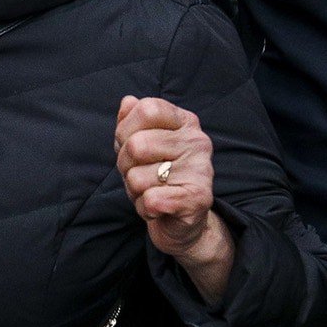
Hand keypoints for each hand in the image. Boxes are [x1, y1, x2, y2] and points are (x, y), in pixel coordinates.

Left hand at [116, 95, 231, 304]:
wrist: (185, 224)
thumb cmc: (159, 179)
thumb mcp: (141, 146)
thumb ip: (132, 121)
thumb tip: (128, 102)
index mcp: (185, 122)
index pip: (147, 109)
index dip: (126, 129)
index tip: (131, 144)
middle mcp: (198, 141)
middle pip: (136, 145)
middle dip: (126, 166)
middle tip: (141, 176)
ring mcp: (201, 170)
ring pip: (137, 176)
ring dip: (135, 191)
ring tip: (152, 192)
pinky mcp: (198, 199)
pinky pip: (151, 200)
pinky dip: (145, 209)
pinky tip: (159, 208)